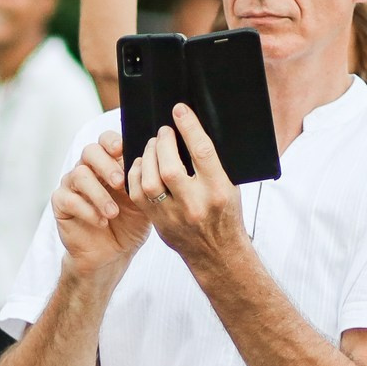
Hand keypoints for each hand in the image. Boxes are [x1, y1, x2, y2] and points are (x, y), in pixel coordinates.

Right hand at [54, 134, 151, 277]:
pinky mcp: (61, 203)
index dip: (112, 141)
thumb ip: (146, 182)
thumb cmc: (129, 225)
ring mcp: (72, 185)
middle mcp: (89, 170)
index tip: (122, 150)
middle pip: (90, 151)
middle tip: (120, 183)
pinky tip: (102, 222)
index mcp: (109, 164)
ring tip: (113, 212)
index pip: (106, 140)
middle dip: (106, 165)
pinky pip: (69, 199)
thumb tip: (158, 161)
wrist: (112, 255)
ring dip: (99, 193)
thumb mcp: (144, 202)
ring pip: (79, 174)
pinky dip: (87, 210)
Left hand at [128, 105, 244, 270]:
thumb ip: (212, 163)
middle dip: (163, 143)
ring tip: (153, 146)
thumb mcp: (230, 187)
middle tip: (163, 132)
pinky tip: (143, 165)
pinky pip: (137, 195)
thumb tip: (192, 131)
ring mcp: (174, 216)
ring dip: (148, 156)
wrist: (219, 254)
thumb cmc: (226, 214)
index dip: (188, 127)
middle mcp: (196, 204)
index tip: (179, 111)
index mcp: (219, 191)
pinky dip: (136, 175)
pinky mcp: (158, 223)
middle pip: (169, 166)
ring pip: (150, 181)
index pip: (202, 153)